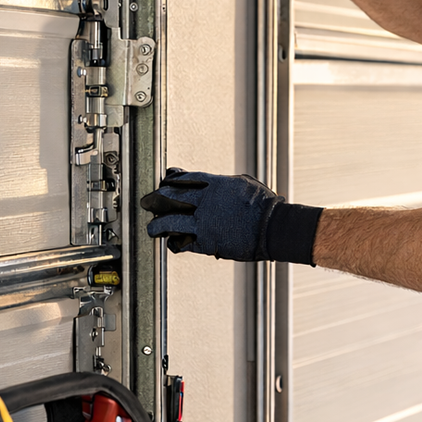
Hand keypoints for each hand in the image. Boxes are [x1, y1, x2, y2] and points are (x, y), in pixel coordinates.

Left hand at [141, 169, 282, 259]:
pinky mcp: (207, 242)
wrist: (273, 227)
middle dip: (156, 199)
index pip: (184, 179)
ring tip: (152, 228)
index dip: (171, 180)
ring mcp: (204, 223)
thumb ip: (225, 184)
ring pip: (170, 222)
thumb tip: (219, 184)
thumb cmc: (264, 205)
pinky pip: (184, 243)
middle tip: (148, 201)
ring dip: (158, 225)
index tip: (164, 182)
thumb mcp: (244, 184)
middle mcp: (204, 202)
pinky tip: (172, 242)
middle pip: (170, 197)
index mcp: (214, 184)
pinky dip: (176, 242)